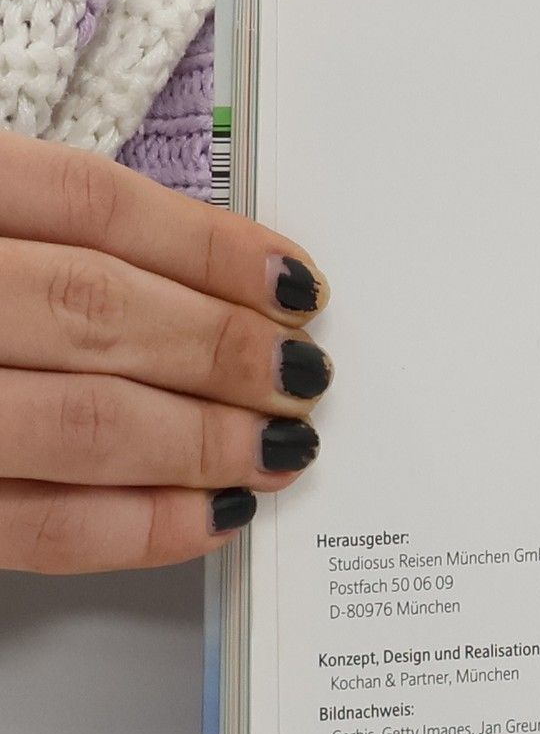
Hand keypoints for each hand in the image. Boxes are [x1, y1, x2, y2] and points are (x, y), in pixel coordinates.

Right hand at [0, 130, 330, 572]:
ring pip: (84, 420)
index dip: (210, 248)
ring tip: (280, 445)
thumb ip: (44, 236)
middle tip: (304, 374)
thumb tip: (214, 281)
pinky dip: (143, 527)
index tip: (296, 284)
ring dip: (205, 440)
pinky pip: (40, 527)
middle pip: (97, 310)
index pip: (88, 205)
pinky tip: (212, 515)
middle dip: (224, 350)